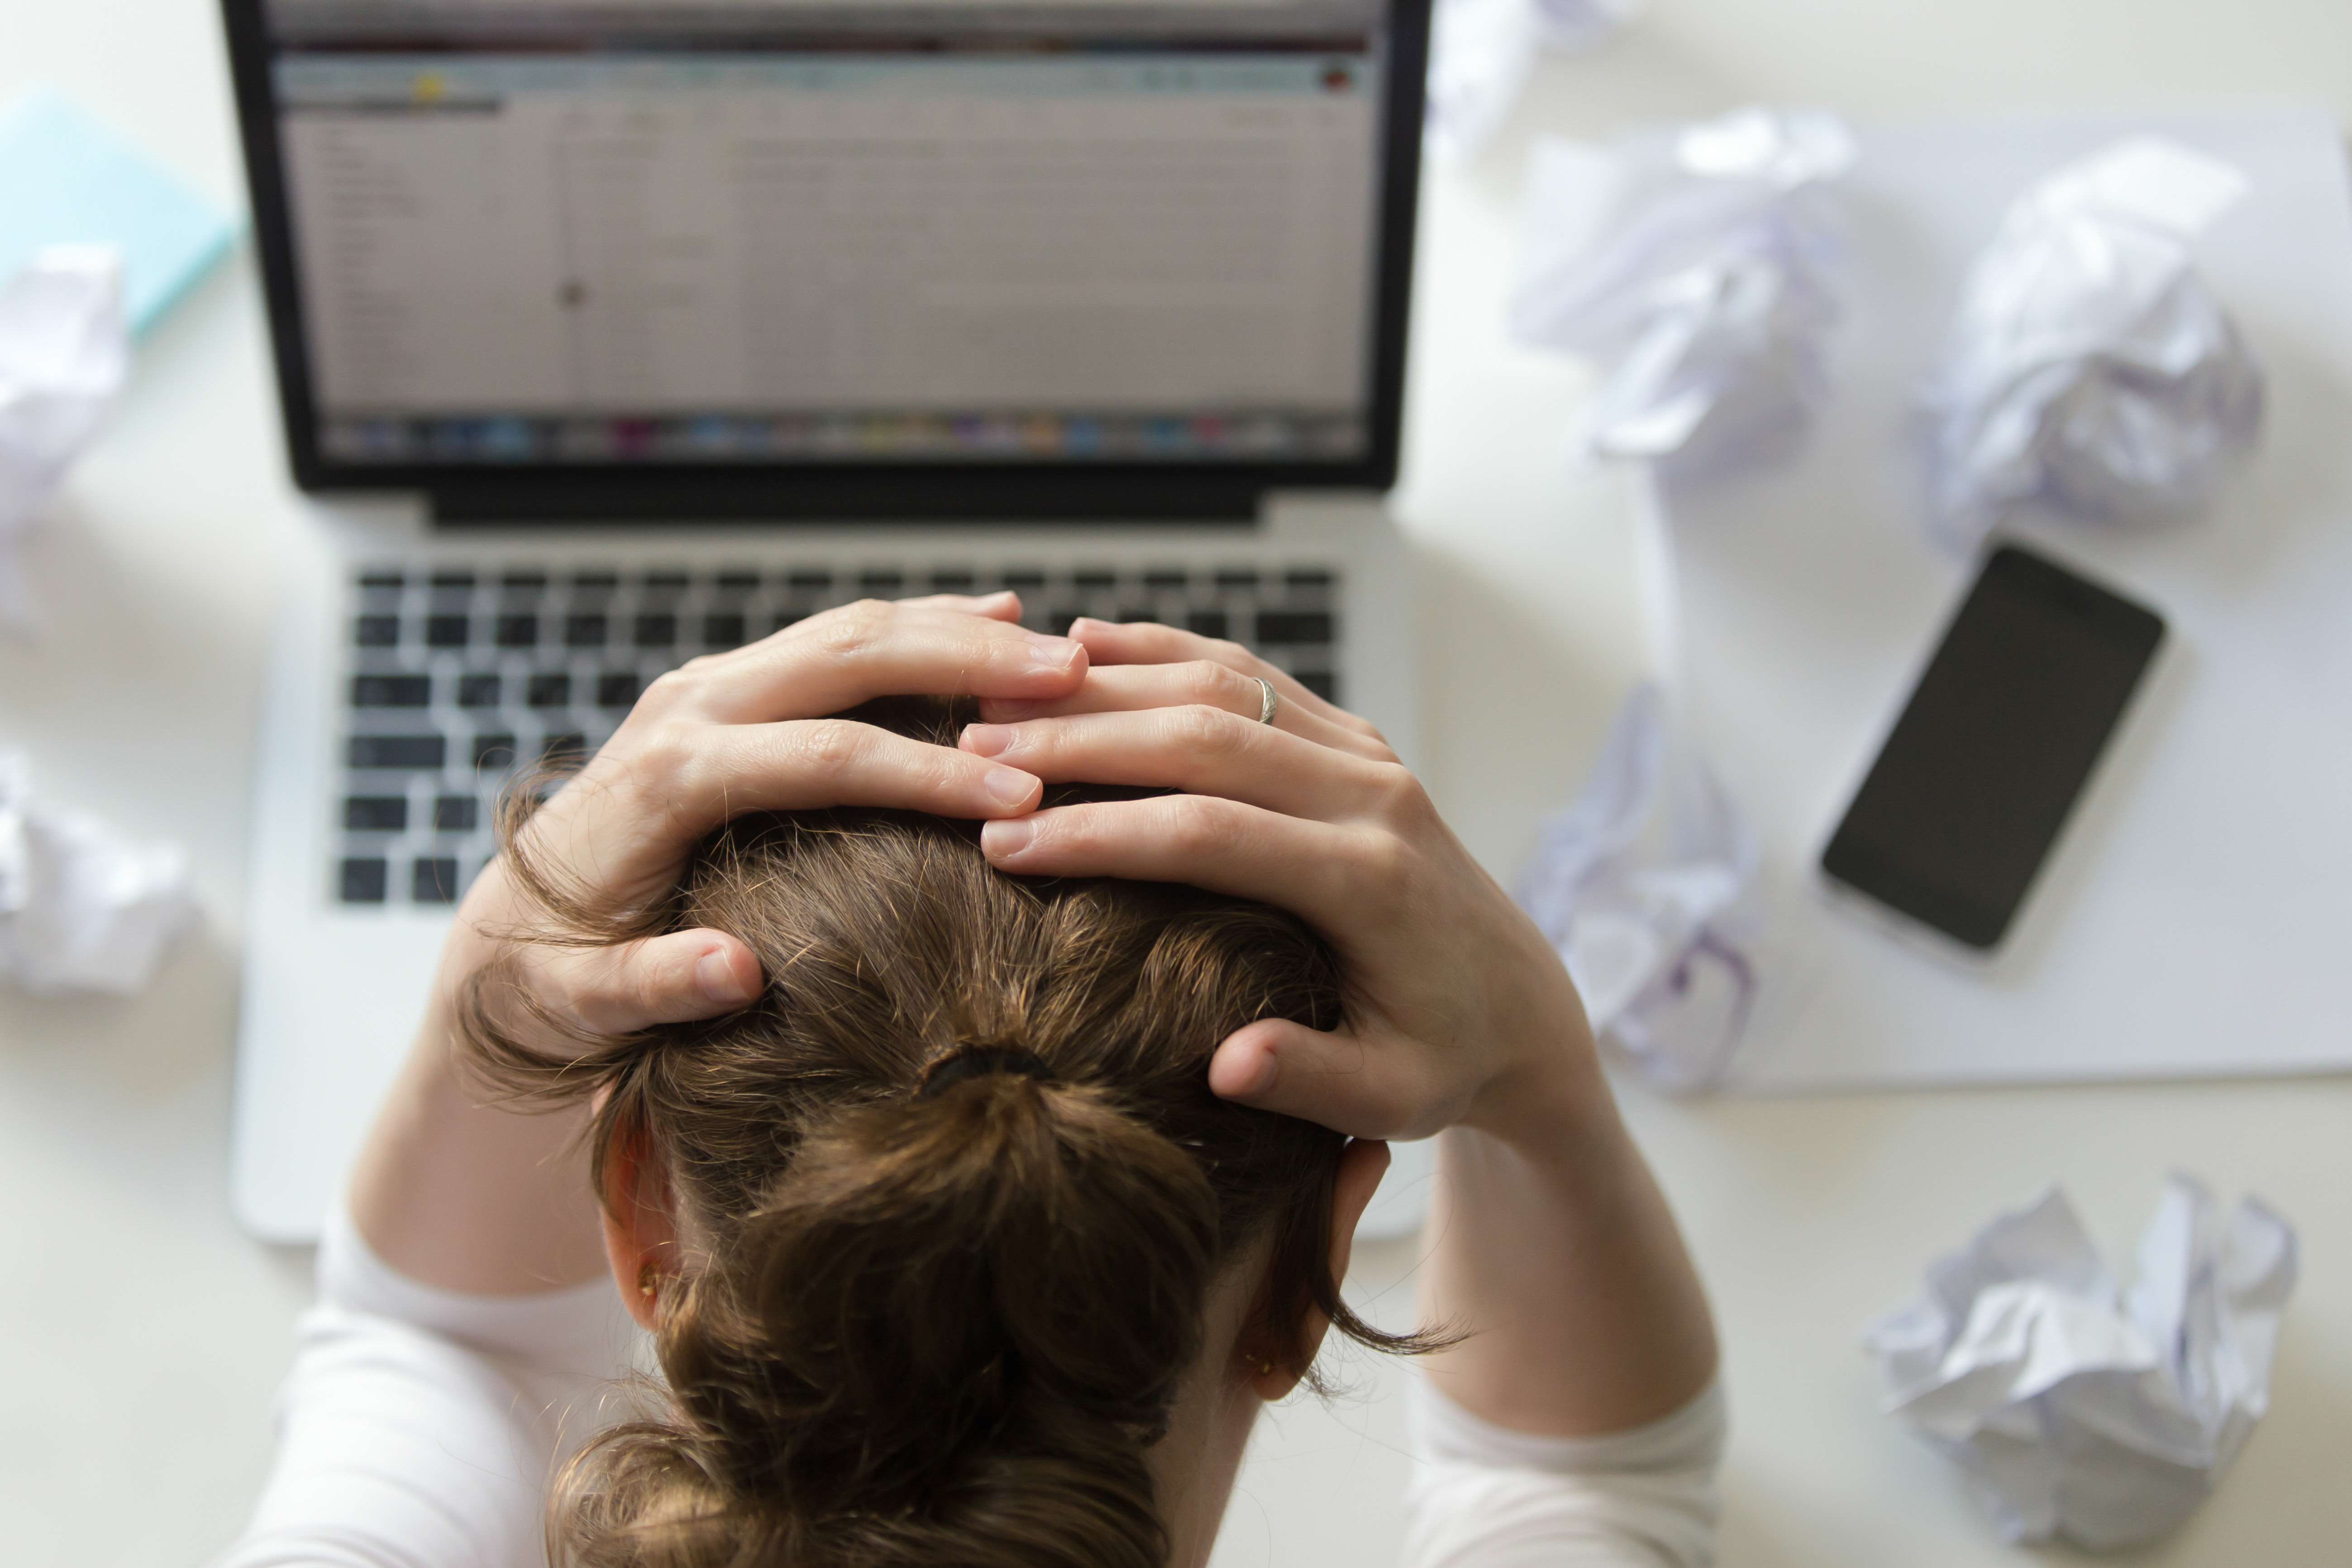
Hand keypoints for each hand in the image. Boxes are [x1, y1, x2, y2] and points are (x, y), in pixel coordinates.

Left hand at [447, 594, 1086, 1046]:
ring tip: (1059, 651)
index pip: (822, 758)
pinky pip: (836, 640)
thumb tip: (736, 974)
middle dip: (965, 664)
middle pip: (847, 658)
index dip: (926, 773)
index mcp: (664, 779)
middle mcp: (687, 709)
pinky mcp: (727, 688)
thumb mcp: (577, 1004)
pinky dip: (919, 627)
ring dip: (955, 632)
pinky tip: (994, 619)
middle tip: (1071, 679)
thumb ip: (647, 988)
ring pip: (849, 631)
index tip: (1021, 796)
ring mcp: (708, 688)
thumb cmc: (549, 977)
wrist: (501, 928)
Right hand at [958, 619, 1599, 1146]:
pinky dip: (1164, 651)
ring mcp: (1365, 753)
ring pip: (1222, 683)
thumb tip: (1227, 1069)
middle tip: (969, 752)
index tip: (1004, 844)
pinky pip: (1248, 671)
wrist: (1520, 1002)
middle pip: (1206, 737)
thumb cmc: (1443, 1058)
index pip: (1211, 833)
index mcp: (1371, 878)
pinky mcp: (1353, 736)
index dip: (1101, 833)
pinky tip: (1082, 645)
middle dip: (1079, 741)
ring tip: (997, 698)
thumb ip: (1312, 1081)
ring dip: (1106, 684)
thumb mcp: (1394, 1098)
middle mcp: (1372, 794)